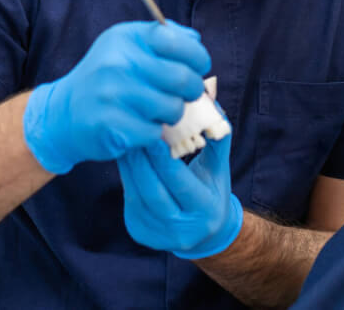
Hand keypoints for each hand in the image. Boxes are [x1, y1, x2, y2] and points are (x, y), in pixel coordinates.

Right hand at [23, 20, 209, 173]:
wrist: (64, 112)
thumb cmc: (106, 78)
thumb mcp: (126, 46)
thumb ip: (162, 38)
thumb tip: (196, 40)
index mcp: (126, 38)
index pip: (179, 42)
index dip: (198, 57)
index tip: (197, 68)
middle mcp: (117, 62)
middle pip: (182, 78)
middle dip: (192, 90)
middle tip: (185, 95)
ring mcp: (112, 94)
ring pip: (173, 108)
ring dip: (172, 114)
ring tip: (158, 111)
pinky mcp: (111, 125)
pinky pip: (155, 132)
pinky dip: (153, 133)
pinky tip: (140, 126)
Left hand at [118, 133, 242, 258]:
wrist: (204, 233)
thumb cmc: (212, 191)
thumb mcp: (219, 169)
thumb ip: (218, 141)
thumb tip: (214, 108)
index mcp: (206, 211)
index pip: (180, 183)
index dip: (164, 159)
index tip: (153, 134)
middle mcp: (182, 230)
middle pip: (154, 191)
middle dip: (141, 161)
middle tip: (132, 132)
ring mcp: (158, 235)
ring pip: (137, 196)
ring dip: (129, 167)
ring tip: (125, 141)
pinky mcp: (141, 233)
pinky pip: (130, 200)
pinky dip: (127, 176)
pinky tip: (124, 158)